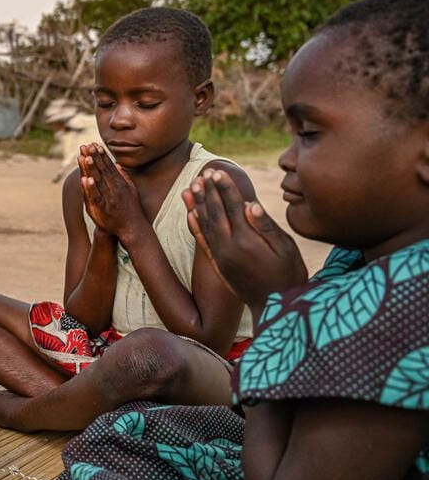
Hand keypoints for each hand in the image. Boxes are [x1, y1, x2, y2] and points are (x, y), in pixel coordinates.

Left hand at [77, 143, 146, 238]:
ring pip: (97, 181)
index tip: (94, 144)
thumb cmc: (131, 210)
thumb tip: (119, 165)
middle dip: (93, 157)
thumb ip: (125, 177)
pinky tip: (86, 180)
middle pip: (102, 170)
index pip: (108, 166)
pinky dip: (90, 188)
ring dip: (91, 169)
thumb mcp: (132, 190)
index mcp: (119, 183)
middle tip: (86, 145)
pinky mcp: (102, 209)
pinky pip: (95, 197)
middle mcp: (114, 188)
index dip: (101, 155)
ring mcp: (108, 198)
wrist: (131, 228)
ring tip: (84, 157)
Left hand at [182, 169, 307, 312]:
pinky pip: (202, 242)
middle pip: (215, 213)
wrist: (278, 308)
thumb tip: (250, 204)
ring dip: (198, 205)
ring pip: (204, 225)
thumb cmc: (289, 276)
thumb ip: (266, 227)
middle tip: (202, 174)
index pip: (232, 207)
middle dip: (209, 192)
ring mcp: (221, 257)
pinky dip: (195, 226)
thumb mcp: (286, 249)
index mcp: (246, 240)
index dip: (225, 188)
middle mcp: (229, 247)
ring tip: (190, 187)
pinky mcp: (218, 265)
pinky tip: (190, 214)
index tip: (218, 171)